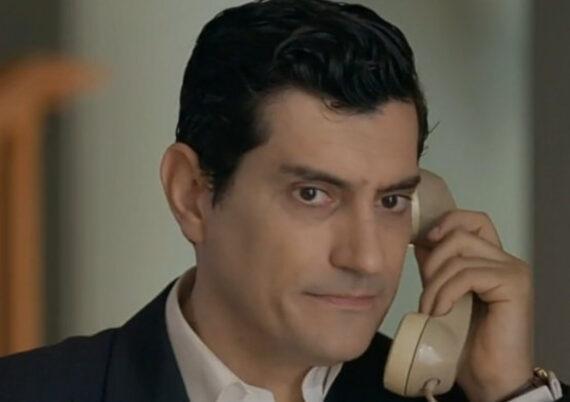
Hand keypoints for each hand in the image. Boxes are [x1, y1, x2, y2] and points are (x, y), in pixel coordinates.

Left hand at [414, 210, 533, 401]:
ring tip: (429, 310)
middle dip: (432, 260)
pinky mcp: (513, 285)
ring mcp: (512, 271)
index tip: (422, 242)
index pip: (471, 220)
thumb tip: (419, 240)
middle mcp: (506, 260)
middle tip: (426, 293)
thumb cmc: (466, 341)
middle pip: (460, 233)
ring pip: (459, 255)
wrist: (489, 378)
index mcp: (491, 259)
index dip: (445, 223)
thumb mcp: (443, 293)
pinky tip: (440, 312)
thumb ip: (436, 266)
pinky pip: (467, 275)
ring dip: (434, 284)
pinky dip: (445, 293)